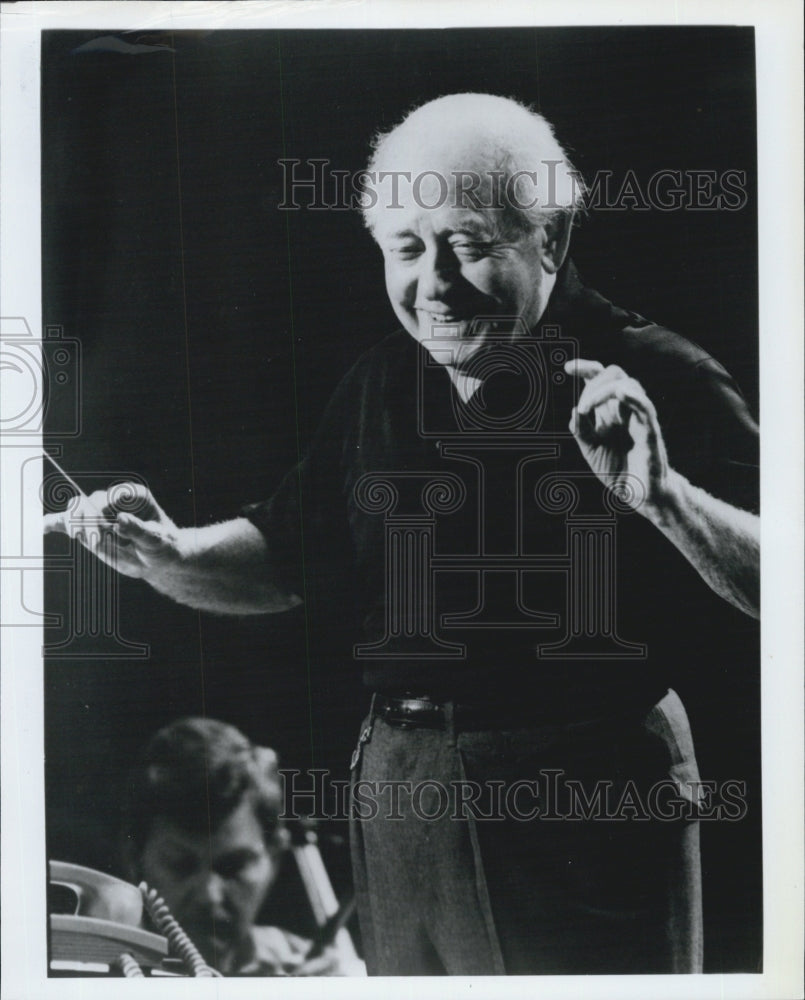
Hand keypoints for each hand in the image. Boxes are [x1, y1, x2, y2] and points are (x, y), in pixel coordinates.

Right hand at [43, 483, 182, 581]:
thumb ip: (138, 529)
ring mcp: (100, 514)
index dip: (100, 512)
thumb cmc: (163, 546)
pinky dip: (55, 524)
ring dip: (77, 528)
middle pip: (88, 503)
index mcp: (133, 495)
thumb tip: (120, 519)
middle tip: (97, 542)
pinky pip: (68, 522)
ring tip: (93, 542)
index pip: (108, 496)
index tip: (105, 531)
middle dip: (87, 522)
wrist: (160, 560)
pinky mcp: (89, 528)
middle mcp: (114, 501)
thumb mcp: (156, 540)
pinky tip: (43, 528)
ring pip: (76, 513)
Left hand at [565, 359, 668, 512]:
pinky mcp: (650, 430)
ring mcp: (638, 417)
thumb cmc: (617, 471)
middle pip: (615, 374)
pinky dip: (633, 396)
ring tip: (588, 409)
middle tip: (583, 408)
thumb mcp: (591, 451)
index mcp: (609, 411)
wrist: (638, 495)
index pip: (601, 378)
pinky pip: (645, 406)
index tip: (567, 368)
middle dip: (593, 382)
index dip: (586, 368)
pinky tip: (621, 393)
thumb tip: (574, 411)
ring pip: (629, 384)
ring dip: (604, 391)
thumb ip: (581, 431)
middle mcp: (624, 409)